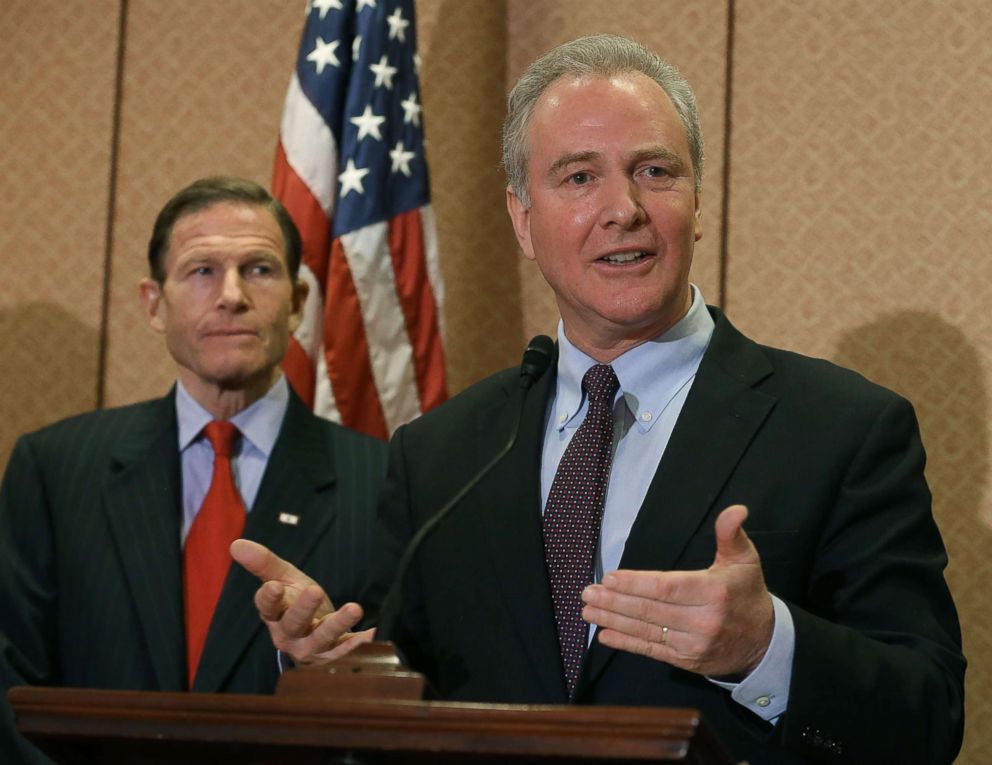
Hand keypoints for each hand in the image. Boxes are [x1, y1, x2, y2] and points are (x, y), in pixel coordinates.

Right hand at [230, 539, 373, 663]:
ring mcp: (311, 648)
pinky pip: (346, 650)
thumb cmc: (294, 601)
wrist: (312, 635)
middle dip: (302, 609)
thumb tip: (236, 544)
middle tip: (315, 590)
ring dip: (337, 624)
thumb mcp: (283, 578)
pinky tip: (374, 632)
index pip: (267, 608)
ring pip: (322, 639)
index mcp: (274, 615)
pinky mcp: (333, 655)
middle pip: (293, 624)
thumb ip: (263, 563)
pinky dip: (360, 644)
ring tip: (355, 608)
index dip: (269, 598)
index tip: (274, 587)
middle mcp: (289, 636)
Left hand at [581, 505, 773, 677]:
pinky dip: (626, 644)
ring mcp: (694, 645)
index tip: (610, 578)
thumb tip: (736, 509)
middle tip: (588, 593)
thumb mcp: (745, 559)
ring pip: (647, 631)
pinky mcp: (687, 662)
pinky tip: (605, 635)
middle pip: (651, 610)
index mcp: (713, 593)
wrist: (764, 642)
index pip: (667, 587)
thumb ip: (731, 534)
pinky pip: (652, 651)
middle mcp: (703, 621)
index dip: (636, 584)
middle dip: (615, 602)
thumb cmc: (746, 593)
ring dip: (614, 621)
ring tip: (588, 611)